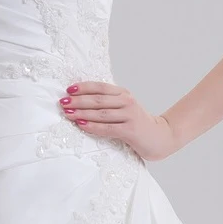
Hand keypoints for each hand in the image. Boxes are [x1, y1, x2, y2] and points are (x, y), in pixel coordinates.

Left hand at [58, 82, 179, 161]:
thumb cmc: (136, 123)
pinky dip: (93, 126)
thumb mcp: (124, 108)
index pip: (100, 87)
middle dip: (78, 100)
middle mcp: (127, 101)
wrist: (159, 137)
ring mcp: (129, 115)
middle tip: (62, 102)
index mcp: (123, 93)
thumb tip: (81, 101)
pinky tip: (81, 125)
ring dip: (82, 113)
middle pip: (98, 99)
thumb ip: (108, 103)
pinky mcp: (130, 130)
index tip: (68, 89)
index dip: (84, 87)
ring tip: (67, 113)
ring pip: (101, 113)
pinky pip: (107, 128)